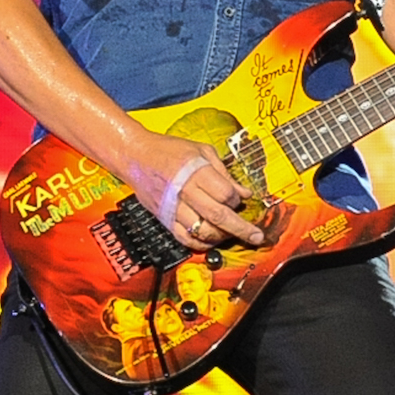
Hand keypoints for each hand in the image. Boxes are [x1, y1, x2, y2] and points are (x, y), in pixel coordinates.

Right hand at [123, 130, 264, 248]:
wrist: (136, 157)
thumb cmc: (170, 150)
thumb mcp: (202, 151)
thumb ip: (224, 173)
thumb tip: (245, 193)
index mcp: (196, 172)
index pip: (225, 194)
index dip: (237, 199)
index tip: (240, 199)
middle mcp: (185, 192)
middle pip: (218, 216)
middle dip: (241, 228)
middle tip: (257, 236)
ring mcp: (173, 209)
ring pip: (202, 231)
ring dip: (221, 236)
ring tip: (231, 234)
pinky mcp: (165, 220)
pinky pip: (185, 239)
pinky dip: (201, 244)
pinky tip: (212, 241)